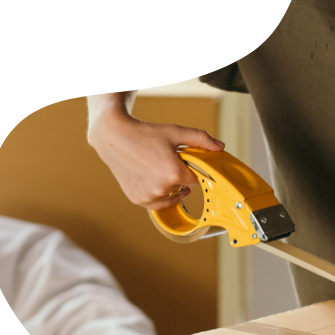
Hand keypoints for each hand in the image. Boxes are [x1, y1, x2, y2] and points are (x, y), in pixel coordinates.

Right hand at [87, 99, 224, 209]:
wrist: (114, 138)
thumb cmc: (144, 134)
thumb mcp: (176, 132)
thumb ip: (201, 140)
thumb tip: (220, 147)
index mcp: (174, 173)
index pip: (197, 179)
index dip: (194, 171)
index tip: (189, 165)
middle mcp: (161, 188)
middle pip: (182, 186)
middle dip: (179, 175)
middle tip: (166, 160)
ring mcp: (148, 197)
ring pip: (170, 195)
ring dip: (168, 185)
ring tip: (156, 167)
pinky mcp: (138, 200)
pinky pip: (156, 202)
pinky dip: (157, 193)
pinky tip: (152, 178)